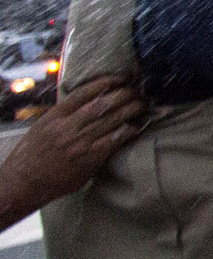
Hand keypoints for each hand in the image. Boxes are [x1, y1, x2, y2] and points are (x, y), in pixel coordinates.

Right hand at [0, 76, 146, 219]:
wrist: (25, 181)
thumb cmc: (33, 154)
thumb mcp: (43, 127)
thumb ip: (63, 116)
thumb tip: (88, 103)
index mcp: (55, 116)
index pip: (83, 93)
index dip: (104, 82)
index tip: (121, 77)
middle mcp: (67, 126)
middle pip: (101, 104)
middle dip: (123, 94)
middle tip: (138, 90)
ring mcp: (79, 142)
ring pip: (110, 120)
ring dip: (130, 110)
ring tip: (143, 104)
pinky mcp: (88, 159)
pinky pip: (113, 141)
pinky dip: (126, 132)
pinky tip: (136, 127)